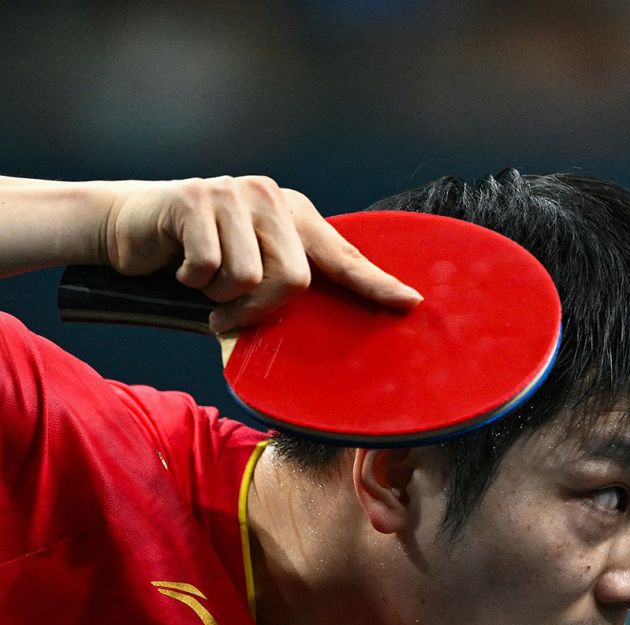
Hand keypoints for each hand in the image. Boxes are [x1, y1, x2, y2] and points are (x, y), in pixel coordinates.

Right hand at [100, 176, 421, 331]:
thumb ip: (284, 286)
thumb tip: (327, 334)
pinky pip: (208, 266)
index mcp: (293, 214)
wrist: (128, 225)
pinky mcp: (195, 198)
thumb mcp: (248, 269)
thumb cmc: (195, 258)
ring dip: (218, 295)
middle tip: (228, 314)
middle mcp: (271, 197)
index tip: (409, 303)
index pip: (342, 255)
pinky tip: (177, 266)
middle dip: (260, 309)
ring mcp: (233, 192)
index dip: (374, 283)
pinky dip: (189, 280)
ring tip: (200, 280)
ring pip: (249, 277)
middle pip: (295, 279)